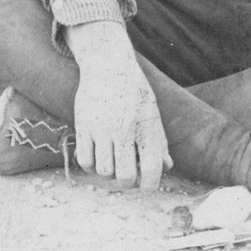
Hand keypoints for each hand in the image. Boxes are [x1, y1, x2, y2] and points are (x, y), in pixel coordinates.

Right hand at [65, 22, 169, 189]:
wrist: (108, 64)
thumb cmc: (134, 91)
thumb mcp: (152, 112)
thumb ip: (159, 141)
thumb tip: (167, 167)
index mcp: (147, 126)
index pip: (151, 168)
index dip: (150, 185)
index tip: (147, 186)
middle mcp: (125, 129)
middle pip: (125, 177)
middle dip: (128, 182)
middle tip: (128, 175)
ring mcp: (102, 128)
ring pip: (104, 171)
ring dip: (109, 172)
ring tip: (113, 161)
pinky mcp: (83, 126)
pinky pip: (84, 161)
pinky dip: (91, 165)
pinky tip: (97, 156)